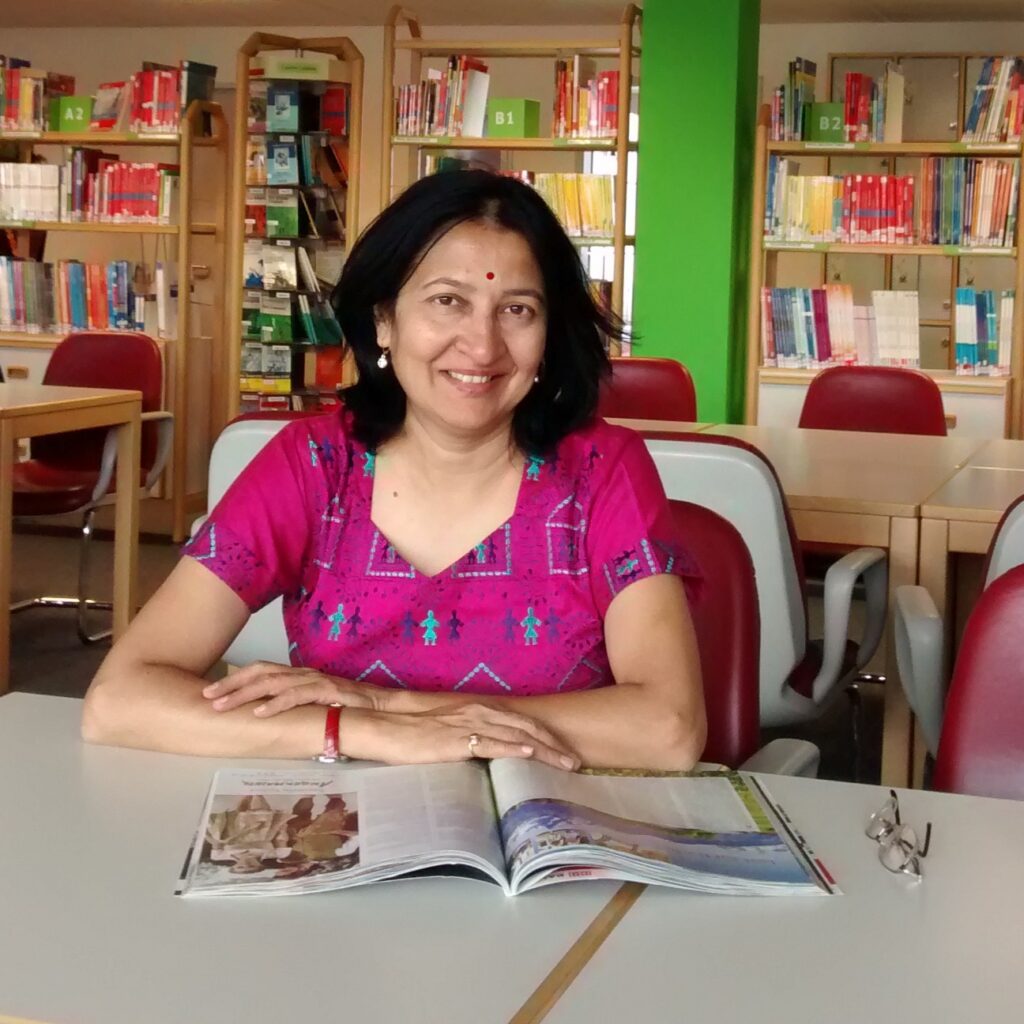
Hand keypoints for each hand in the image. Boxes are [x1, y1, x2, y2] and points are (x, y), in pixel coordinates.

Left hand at [202, 662, 390, 715]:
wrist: (381, 706)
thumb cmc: (348, 708)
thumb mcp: (314, 704)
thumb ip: (293, 705)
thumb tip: (266, 714)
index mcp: (298, 675)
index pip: (261, 670)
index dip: (235, 679)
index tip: (210, 690)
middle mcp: (303, 674)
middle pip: (260, 672)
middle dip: (230, 684)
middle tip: (205, 696)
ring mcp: (314, 681)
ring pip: (272, 682)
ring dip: (244, 693)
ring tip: (221, 705)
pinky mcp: (327, 691)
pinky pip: (296, 696)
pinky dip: (275, 704)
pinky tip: (259, 713)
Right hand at [365, 703, 578, 771]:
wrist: (386, 728)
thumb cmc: (415, 734)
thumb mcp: (451, 731)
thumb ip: (473, 738)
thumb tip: (493, 754)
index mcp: (479, 710)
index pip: (522, 722)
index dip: (546, 736)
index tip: (564, 750)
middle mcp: (479, 712)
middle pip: (527, 727)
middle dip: (554, 744)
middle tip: (575, 761)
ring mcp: (469, 725)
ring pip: (516, 735)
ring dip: (544, 749)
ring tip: (564, 763)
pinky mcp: (456, 740)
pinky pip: (490, 743)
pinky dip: (512, 747)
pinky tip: (528, 753)